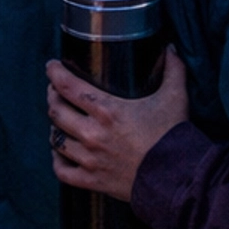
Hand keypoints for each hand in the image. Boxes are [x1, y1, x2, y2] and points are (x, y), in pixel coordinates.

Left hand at [45, 47, 190, 203]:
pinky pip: (61, 170)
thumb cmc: (173, 135)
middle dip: (52, 96)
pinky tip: (61, 153)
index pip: (68, 86)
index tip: (52, 66)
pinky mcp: (92, 180)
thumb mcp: (175, 97)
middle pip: (56, 110)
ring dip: (54, 127)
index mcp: (107, 110)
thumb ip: (173, 69)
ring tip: (58, 120)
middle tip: (55, 90)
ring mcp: (89, 159)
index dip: (55, 73)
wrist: (176, 177)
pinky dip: (57, 160)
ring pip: (55, 139)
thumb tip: (171, 48)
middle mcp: (92, 133)